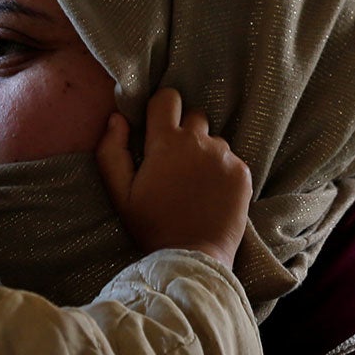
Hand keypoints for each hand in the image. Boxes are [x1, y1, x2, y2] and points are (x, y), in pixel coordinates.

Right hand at [96, 87, 251, 268]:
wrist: (193, 257)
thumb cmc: (152, 226)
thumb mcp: (120, 193)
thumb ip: (111, 151)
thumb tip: (117, 118)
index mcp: (167, 142)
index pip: (168, 98)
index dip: (161, 107)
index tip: (158, 125)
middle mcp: (199, 142)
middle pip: (194, 117)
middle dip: (184, 132)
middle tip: (176, 163)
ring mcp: (225, 156)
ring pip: (214, 140)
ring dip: (205, 153)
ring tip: (195, 184)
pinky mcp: (242, 173)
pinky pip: (231, 159)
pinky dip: (222, 170)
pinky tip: (212, 194)